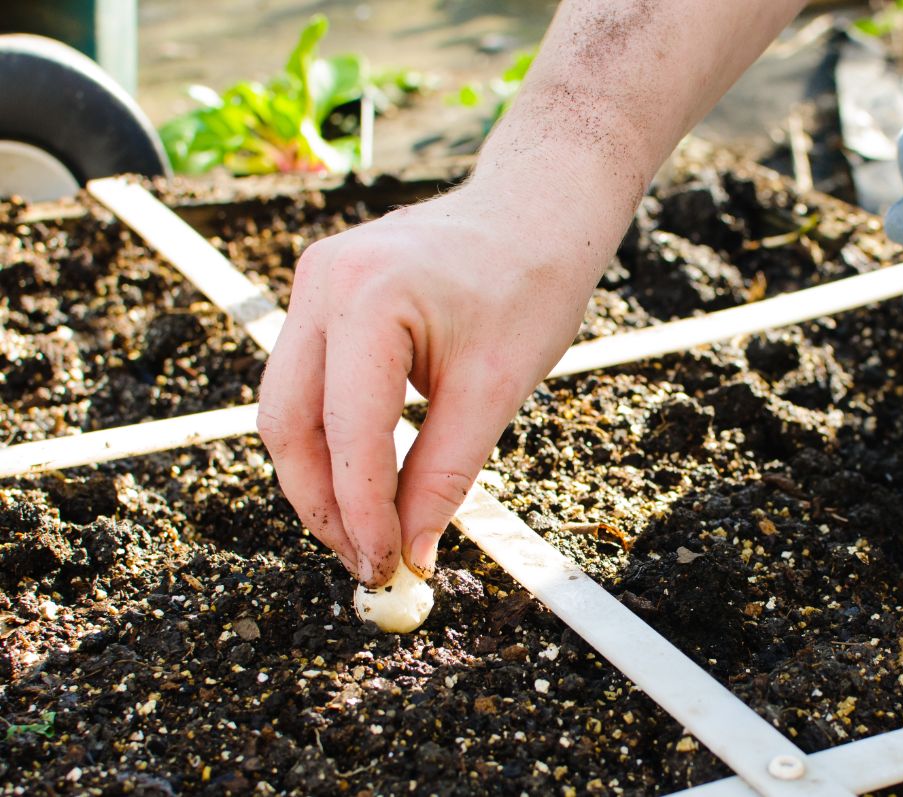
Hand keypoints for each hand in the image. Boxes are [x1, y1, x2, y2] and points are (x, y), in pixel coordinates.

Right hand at [257, 179, 606, 585]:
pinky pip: (309, 379)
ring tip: (367, 529)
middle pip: (288, 421)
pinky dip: (332, 434)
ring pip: (289, 405)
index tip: (386, 566)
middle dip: (321, 502)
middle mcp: (323, 282)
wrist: (538, 208)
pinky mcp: (324, 293)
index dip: (361, 511)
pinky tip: (367, 475)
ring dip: (321, 474)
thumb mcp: (496, 388)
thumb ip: (445, 473)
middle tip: (366, 559)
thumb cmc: (531, 282)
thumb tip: (413, 551)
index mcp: (367, 296)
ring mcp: (315, 282)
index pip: (348, 430)